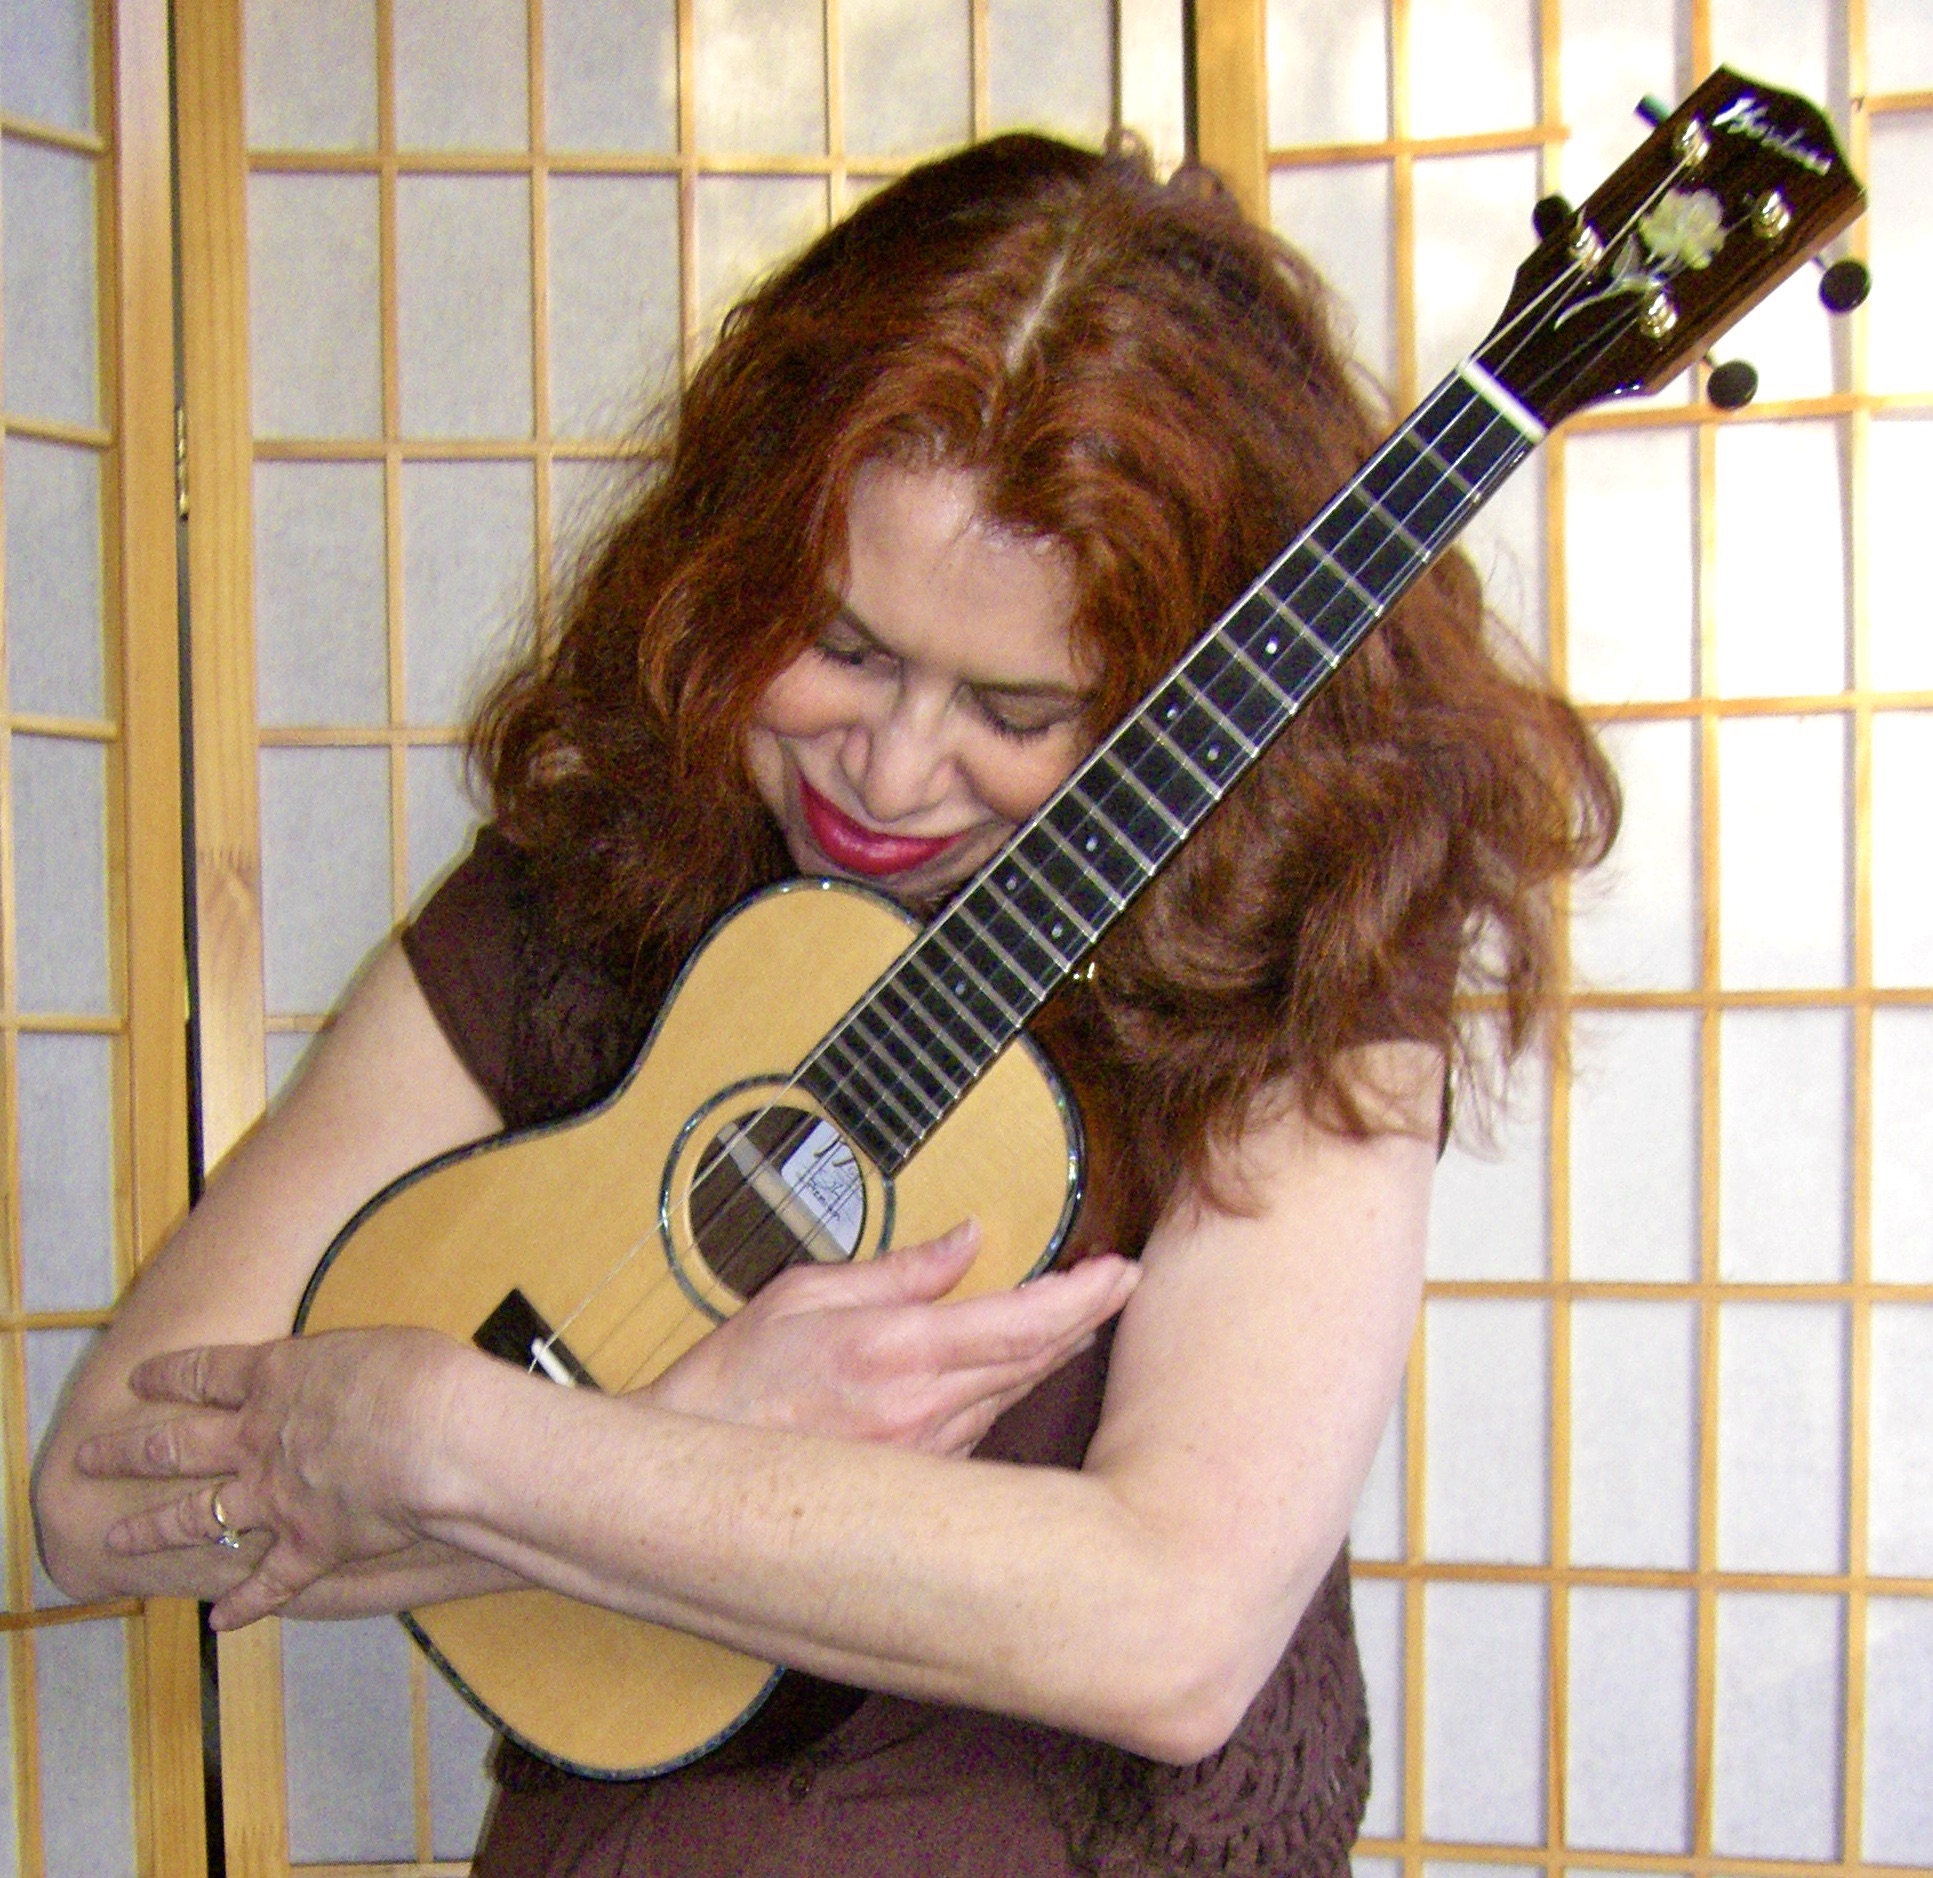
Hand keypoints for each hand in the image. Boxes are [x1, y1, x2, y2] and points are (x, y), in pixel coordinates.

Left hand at [75, 1327, 470, 1630]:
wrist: (436, 1439)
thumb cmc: (421, 1376)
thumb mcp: (376, 1345)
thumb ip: (345, 1367)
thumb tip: (357, 1376)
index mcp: (274, 1377)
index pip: (202, 1373)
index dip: (165, 1375)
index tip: (135, 1380)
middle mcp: (256, 1439)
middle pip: (173, 1446)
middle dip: (125, 1454)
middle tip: (86, 1459)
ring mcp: (274, 1498)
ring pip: (194, 1518)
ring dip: (150, 1532)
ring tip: (116, 1542)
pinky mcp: (307, 1547)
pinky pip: (266, 1584)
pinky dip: (242, 1606)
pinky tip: (219, 1622)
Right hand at [649, 1223, 1137, 1454]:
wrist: (691, 1480)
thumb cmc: (732, 1381)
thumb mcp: (803, 1294)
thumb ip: (896, 1269)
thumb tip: (966, 1242)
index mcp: (895, 1351)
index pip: (1018, 1323)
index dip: (1082, 1298)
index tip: (1121, 1271)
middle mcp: (922, 1410)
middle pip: (1033, 1362)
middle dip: (1084, 1319)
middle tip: (1121, 1283)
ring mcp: (926, 1457)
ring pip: (1012, 1397)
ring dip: (1049, 1355)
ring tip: (1078, 1315)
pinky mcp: (918, 1487)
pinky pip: (980, 1430)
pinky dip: (1003, 1393)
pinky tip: (1012, 1371)